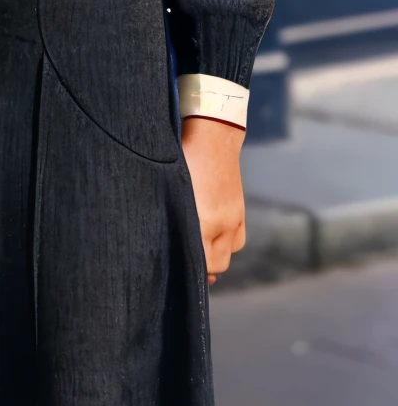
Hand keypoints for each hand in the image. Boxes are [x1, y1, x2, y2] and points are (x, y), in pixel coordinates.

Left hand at [181, 116, 245, 284]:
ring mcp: (235, 217)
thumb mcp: (172, 187)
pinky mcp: (240, 210)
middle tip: (184, 263)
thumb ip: (171, 215)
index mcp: (204, 219)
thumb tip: (166, 238)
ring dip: (215, 255)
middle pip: (218, 264)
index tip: (176, 270)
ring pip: (228, 254)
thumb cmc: (183, 157)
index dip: (191, 271)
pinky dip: (226, 243)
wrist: (212, 134)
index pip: (203, 263)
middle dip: (203, 268)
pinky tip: (212, 235)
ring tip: (197, 248)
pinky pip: (237, 240)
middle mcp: (223, 223)